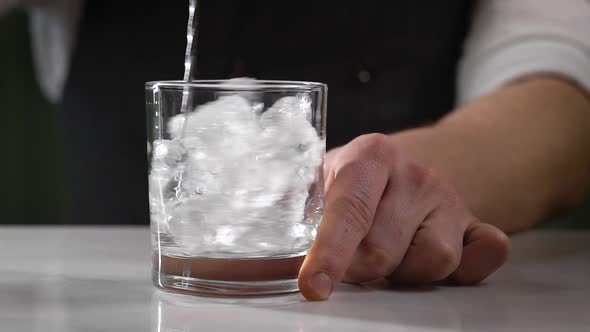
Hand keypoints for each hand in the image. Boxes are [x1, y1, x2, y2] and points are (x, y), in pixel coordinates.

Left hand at [298, 133, 510, 299]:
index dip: (330, 252)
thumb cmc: (353, 180)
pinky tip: (430, 254)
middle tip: (352, 256)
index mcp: (370, 156)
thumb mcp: (317, 180)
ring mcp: (450, 200)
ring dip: (402, 273)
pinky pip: (487, 255)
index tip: (314, 286)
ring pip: (433, 262)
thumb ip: (284, 213)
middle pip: (385, 250)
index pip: (350, 210)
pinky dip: (466, 268)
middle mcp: (415, 174)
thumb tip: (241, 262)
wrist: (407, 164)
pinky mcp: (477, 223)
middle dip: (360, 268)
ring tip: (389, 253)